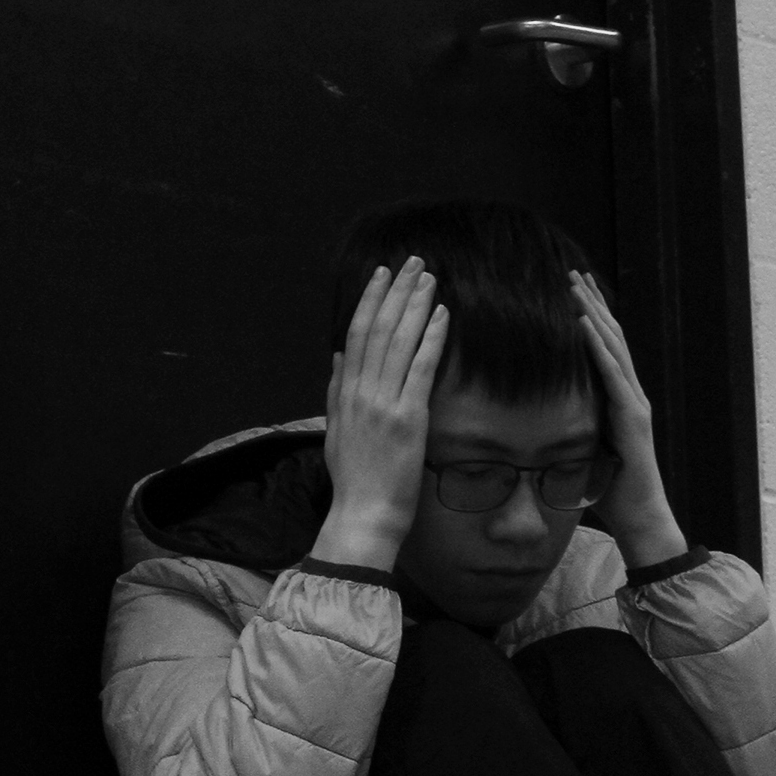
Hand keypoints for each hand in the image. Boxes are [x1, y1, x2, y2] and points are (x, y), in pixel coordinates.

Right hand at [309, 260, 446, 570]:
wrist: (363, 513)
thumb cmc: (353, 479)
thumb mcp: (334, 431)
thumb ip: (335, 391)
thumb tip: (338, 356)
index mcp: (345, 393)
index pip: (356, 334)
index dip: (370, 300)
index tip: (382, 274)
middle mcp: (361, 392)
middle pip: (378, 328)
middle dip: (396, 292)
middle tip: (413, 262)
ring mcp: (384, 403)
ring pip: (398, 341)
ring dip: (415, 305)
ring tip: (429, 278)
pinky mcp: (408, 418)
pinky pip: (421, 369)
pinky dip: (431, 338)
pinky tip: (442, 315)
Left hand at [571, 272, 687, 570]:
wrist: (640, 519)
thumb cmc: (611, 491)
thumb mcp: (584, 450)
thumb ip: (572, 429)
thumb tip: (542, 421)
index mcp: (620, 400)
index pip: (605, 348)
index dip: (591, 316)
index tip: (573, 289)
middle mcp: (631, 395)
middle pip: (611, 337)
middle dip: (592, 302)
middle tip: (573, 271)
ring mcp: (634, 404)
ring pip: (614, 347)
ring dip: (594, 313)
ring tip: (576, 285)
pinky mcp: (631, 418)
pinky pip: (612, 374)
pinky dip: (597, 346)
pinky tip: (583, 323)